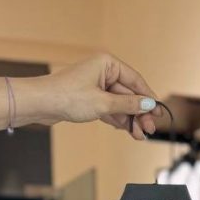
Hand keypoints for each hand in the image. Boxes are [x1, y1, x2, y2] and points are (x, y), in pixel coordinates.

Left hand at [39, 54, 163, 139]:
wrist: (41, 104)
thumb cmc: (67, 96)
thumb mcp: (103, 103)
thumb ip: (128, 105)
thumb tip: (148, 104)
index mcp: (107, 63)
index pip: (136, 80)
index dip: (148, 97)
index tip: (158, 112)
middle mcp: (103, 72)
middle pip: (128, 94)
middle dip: (139, 113)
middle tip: (148, 129)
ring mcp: (96, 86)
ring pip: (120, 104)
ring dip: (130, 120)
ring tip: (139, 135)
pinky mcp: (89, 99)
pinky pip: (110, 109)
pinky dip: (118, 119)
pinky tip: (127, 130)